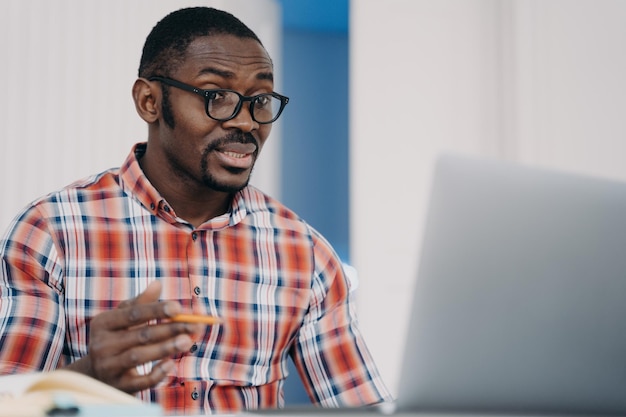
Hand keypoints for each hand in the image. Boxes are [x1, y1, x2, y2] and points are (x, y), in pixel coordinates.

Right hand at [65, 280, 201, 392]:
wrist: (92, 375)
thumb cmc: (114, 339)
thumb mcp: (121, 319)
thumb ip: (140, 303)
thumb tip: (158, 284)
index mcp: (103, 323)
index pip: (133, 314)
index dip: (156, 310)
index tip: (179, 308)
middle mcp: (102, 345)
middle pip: (141, 335)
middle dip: (170, 329)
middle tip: (195, 326)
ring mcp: (108, 367)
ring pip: (139, 356)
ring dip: (165, 348)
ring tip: (187, 341)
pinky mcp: (117, 387)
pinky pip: (138, 382)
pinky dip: (155, 374)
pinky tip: (171, 365)